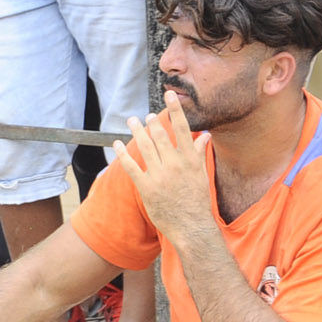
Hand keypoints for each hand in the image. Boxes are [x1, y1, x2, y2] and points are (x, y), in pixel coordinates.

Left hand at [113, 92, 214, 244]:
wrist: (191, 226)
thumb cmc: (198, 200)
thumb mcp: (202, 174)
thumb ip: (198, 152)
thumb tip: (204, 134)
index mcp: (190, 160)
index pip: (182, 128)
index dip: (175, 109)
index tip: (169, 95)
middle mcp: (174, 165)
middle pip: (159, 135)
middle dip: (151, 122)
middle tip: (147, 115)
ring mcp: (159, 176)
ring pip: (144, 146)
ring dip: (136, 131)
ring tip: (132, 120)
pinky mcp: (146, 188)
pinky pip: (131, 166)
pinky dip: (122, 153)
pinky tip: (117, 143)